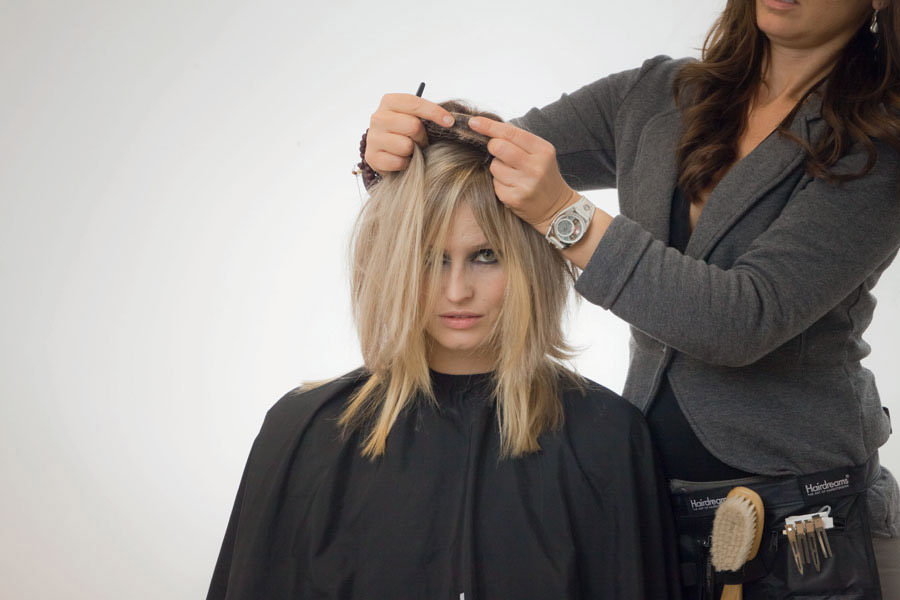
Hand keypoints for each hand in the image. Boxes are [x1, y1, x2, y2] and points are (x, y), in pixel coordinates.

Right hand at [365, 94, 455, 173]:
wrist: (385, 152)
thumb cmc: (404, 132)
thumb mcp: (414, 117)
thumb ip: (426, 114)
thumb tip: (449, 121)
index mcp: (389, 102)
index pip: (414, 103)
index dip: (434, 112)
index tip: (449, 122)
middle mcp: (378, 117)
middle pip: (413, 126)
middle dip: (422, 137)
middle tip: (421, 141)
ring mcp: (373, 137)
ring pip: (406, 146)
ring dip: (413, 151)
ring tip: (409, 150)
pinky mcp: (371, 157)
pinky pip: (398, 162)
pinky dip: (405, 164)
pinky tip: (401, 159)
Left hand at [467, 116, 580, 233]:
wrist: (557, 207)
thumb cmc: (543, 175)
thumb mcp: (540, 153)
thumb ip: (518, 141)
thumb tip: (486, 129)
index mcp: (543, 150)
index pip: (511, 133)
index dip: (489, 126)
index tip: (474, 122)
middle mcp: (536, 167)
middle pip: (499, 147)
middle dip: (492, 147)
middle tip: (498, 152)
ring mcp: (526, 184)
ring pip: (494, 167)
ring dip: (497, 168)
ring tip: (512, 174)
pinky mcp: (515, 199)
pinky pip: (495, 184)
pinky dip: (499, 184)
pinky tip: (512, 187)